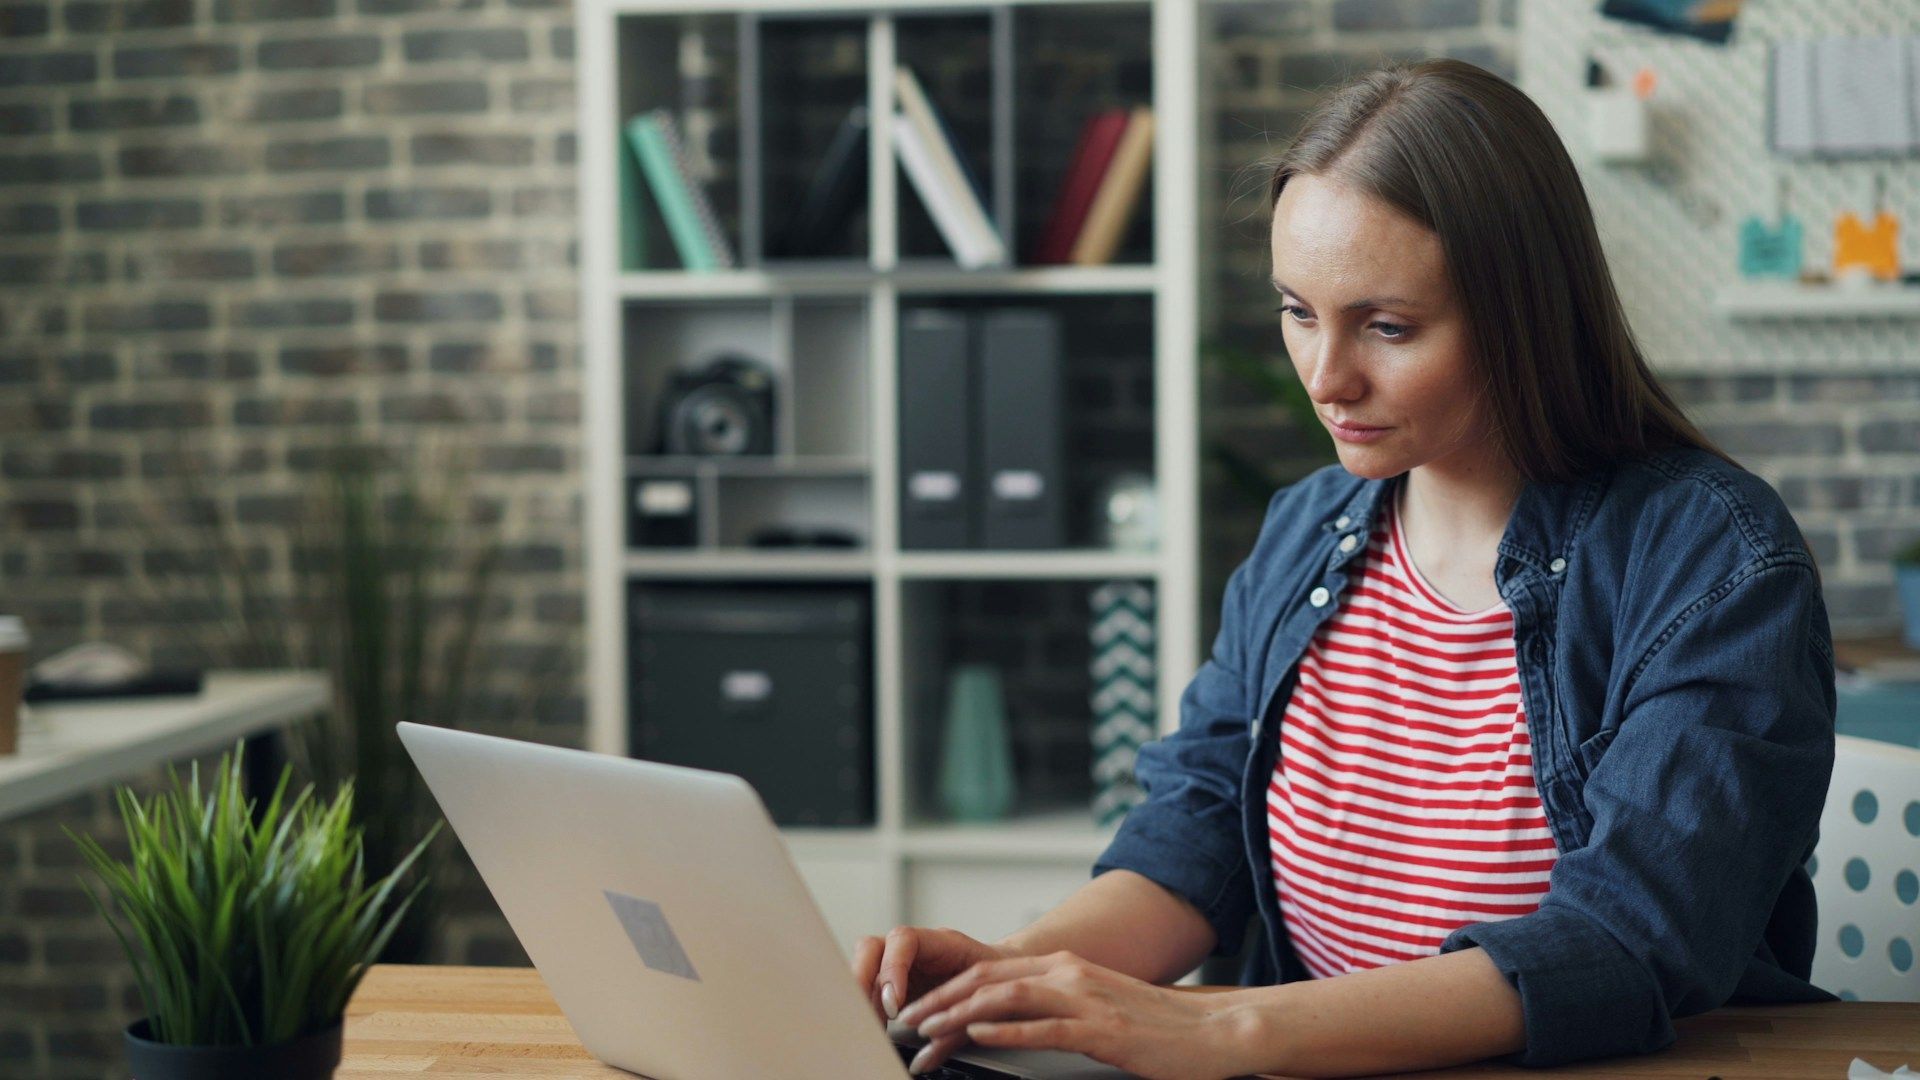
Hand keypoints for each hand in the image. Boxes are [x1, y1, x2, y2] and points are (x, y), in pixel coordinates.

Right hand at [848, 925, 1019, 1033]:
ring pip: (866, 966)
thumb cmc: (998, 983)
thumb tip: (925, 1058)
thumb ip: (953, 1027)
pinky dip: (867, 1007)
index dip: (893, 968)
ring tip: (870, 1025)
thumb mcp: (982, 1002)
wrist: (1008, 976)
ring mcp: (902, 963)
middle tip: (868, 1013)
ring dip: (862, 996)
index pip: (904, 940)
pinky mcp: (896, 982)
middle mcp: (915, 949)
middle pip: (872, 947)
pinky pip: (870, 987)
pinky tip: (874, 1026)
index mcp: (941, 942)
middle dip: (862, 978)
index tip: (894, 1003)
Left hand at [892, 950, 1258, 1079]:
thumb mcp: (1096, 1007)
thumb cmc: (1155, 1028)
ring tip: (926, 1033)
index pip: (989, 972)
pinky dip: (1006, 1029)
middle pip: (987, 979)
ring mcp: (1085, 998)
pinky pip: (1044, 1026)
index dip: (946, 990)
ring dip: (958, 1015)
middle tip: (903, 1024)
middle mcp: (1069, 973)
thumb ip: (1055, 1007)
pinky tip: (978, 1035)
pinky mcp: (1102, 1029)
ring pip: (1006, 998)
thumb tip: (1011, 1021)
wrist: (1214, 1031)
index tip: (916, 1011)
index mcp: (1065, 967)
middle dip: (939, 1001)